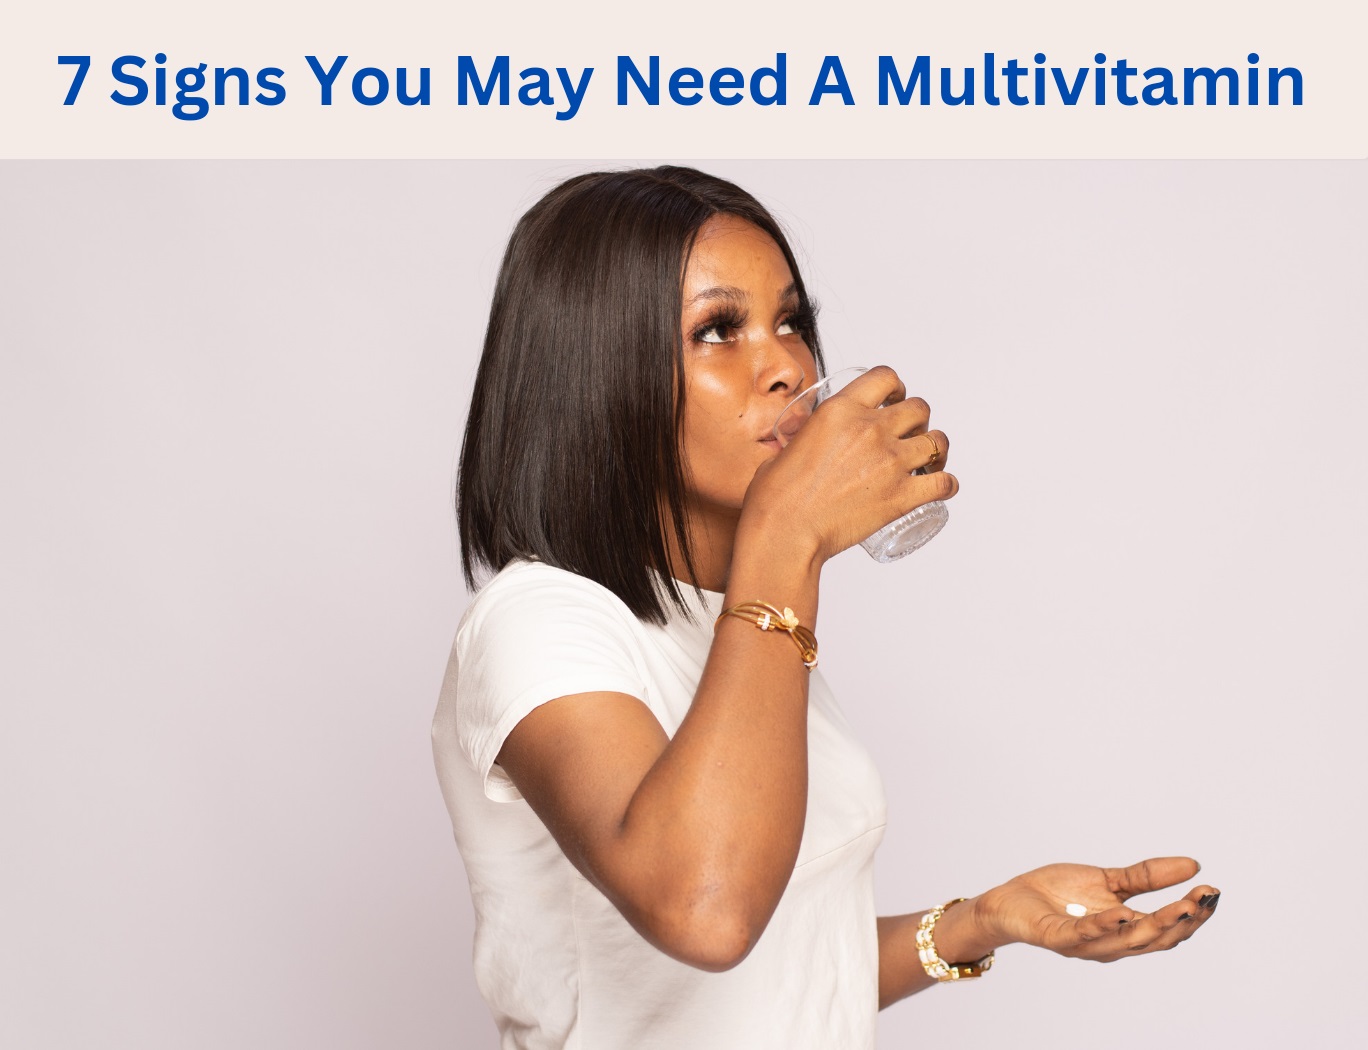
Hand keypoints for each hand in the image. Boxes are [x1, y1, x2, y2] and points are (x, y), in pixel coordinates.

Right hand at [743, 366, 956, 563]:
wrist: (784, 532)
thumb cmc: (776, 497)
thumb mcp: (787, 446)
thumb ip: (804, 436)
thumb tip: (804, 438)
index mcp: (841, 410)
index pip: (886, 377)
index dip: (896, 387)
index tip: (895, 398)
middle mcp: (871, 429)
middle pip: (918, 407)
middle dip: (918, 418)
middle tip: (911, 432)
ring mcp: (891, 462)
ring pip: (937, 441)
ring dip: (936, 448)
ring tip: (929, 460)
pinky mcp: (902, 496)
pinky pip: (945, 483)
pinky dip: (947, 484)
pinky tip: (941, 487)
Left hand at [973, 857, 1219, 962]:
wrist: (1009, 901)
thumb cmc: (1058, 894)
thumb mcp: (1107, 880)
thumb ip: (1145, 876)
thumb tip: (1193, 864)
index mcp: (1125, 931)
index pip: (1168, 930)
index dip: (1193, 915)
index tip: (1214, 893)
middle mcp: (1110, 944)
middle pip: (1156, 939)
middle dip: (1184, 920)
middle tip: (1206, 898)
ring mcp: (1085, 944)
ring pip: (1127, 941)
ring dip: (1156, 925)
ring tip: (1181, 906)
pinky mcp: (1057, 938)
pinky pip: (1084, 935)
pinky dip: (1104, 926)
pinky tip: (1120, 912)